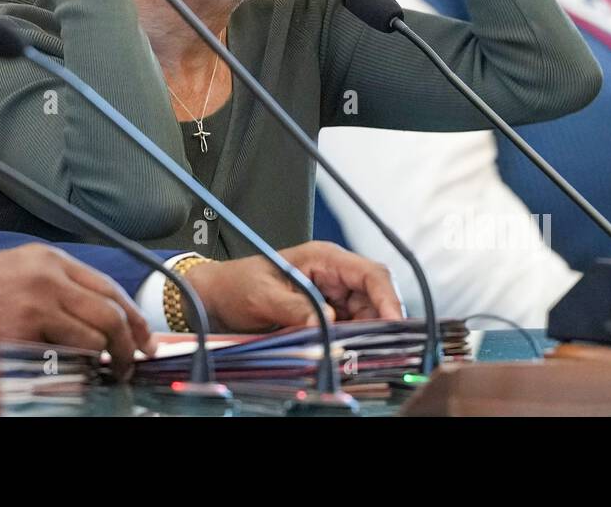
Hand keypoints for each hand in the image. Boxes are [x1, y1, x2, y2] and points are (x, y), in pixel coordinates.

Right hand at [0, 244, 152, 378]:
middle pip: (110, 309)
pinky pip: (72, 349)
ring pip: (97, 331)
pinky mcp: (25, 326)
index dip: (131, 315)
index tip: (143, 337)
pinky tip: (81, 373)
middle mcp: (47, 273)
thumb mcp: (15, 274)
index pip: (106, 286)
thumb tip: (92, 314)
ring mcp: (37, 299)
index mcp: (47, 258)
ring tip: (109, 372)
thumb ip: (52, 286)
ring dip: (110, 356)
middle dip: (129, 339)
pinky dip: (83, 363)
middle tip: (132, 361)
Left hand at [183, 241, 401, 332]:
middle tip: (378, 349)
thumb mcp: (262, 295)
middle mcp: (333, 275)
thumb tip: (326, 321)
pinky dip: (352, 341)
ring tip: (359, 353)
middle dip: (380, 321)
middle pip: (375, 296)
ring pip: (367, 315)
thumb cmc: (236, 285)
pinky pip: (350, 327)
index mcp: (323, 258)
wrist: (217, 298)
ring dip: (367, 334)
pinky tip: (348, 353)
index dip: (387, 297)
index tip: (394, 324)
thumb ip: (294, 307)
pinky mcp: (325, 314)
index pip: (370, 273)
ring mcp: (331, 295)